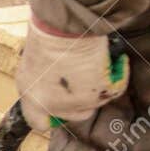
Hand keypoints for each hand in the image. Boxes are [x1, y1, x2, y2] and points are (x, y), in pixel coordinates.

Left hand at [16, 18, 129, 133]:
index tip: (61, 106)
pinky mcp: (93, 96)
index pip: (38, 122)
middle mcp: (50, 106)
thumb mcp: (35, 63)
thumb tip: (58, 87)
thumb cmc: (48, 35)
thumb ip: (43, 82)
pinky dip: (119, 76)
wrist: (62, 27)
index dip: (51, 116)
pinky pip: (114, 89)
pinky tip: (117, 62)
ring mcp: (72, 103)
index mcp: (31, 97)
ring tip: (100, 65)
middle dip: (82, 101)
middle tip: (88, 81)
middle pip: (73, 116)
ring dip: (99, 86)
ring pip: (95, 103)